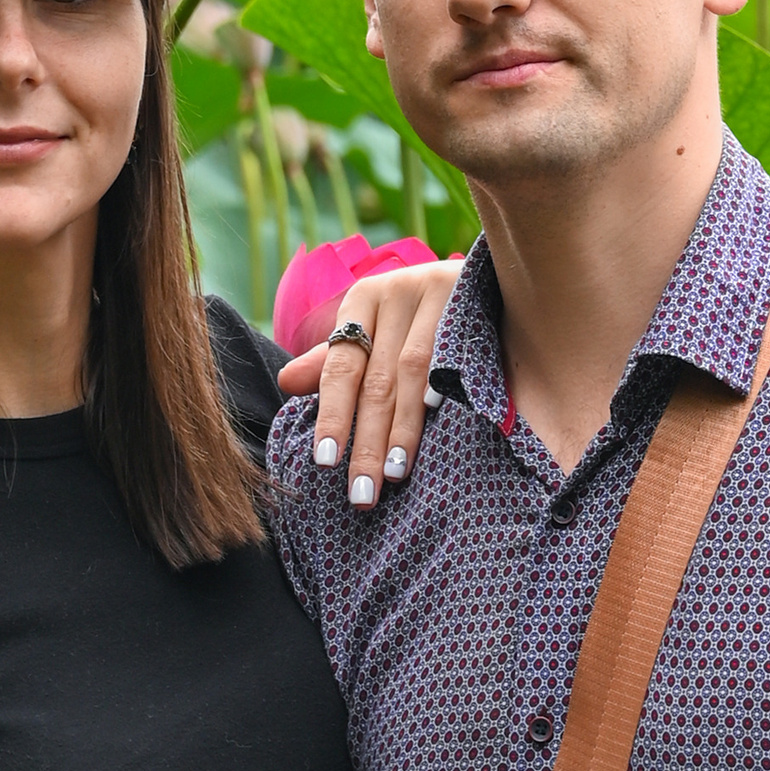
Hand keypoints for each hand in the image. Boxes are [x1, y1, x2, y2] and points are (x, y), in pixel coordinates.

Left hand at [279, 258, 459, 509]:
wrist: (483, 277)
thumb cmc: (419, 316)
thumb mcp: (375, 331)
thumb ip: (336, 362)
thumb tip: (286, 383)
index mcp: (363, 300)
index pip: (341, 368)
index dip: (332, 416)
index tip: (325, 462)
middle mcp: (395, 292)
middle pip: (376, 380)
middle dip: (367, 441)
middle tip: (361, 493)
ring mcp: (435, 291)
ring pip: (412, 371)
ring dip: (404, 426)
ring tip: (392, 473)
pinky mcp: (470, 298)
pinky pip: (455, 350)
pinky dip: (444, 383)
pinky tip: (436, 413)